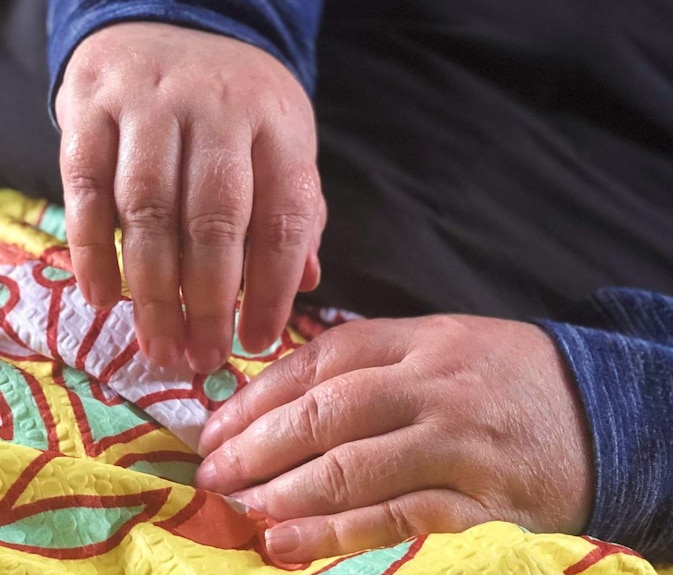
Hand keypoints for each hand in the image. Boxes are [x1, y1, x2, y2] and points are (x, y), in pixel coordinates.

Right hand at [56, 23, 324, 372]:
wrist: (172, 25)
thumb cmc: (239, 109)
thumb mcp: (285, 146)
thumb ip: (295, 212)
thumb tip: (306, 283)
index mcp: (279, 128)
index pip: (283, 219)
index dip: (273, 289)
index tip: (258, 342)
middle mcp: (218, 111)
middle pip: (214, 220)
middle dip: (209, 302)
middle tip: (202, 359)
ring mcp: (151, 104)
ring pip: (149, 210)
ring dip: (153, 290)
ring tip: (159, 346)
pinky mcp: (91, 106)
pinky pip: (88, 186)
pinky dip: (95, 249)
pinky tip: (104, 298)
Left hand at [195, 315, 594, 562]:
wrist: (606, 414)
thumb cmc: (511, 379)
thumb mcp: (449, 345)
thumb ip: (379, 362)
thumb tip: (289, 396)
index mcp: (424, 339)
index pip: (324, 359)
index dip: (261, 394)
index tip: (216, 424)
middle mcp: (438, 385)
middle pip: (330, 413)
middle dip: (259, 445)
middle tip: (213, 473)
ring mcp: (460, 444)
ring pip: (356, 469)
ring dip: (288, 492)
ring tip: (238, 509)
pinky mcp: (483, 501)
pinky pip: (398, 518)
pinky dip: (338, 534)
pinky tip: (290, 545)